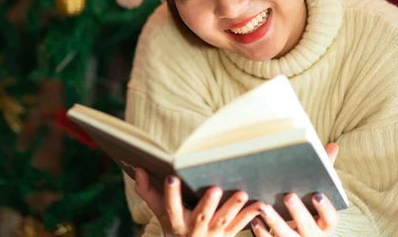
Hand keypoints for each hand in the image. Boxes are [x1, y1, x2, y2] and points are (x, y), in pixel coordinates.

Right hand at [134, 169, 260, 235]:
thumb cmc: (173, 226)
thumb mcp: (159, 211)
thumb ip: (147, 190)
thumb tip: (137, 168)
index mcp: (175, 222)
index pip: (170, 207)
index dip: (170, 194)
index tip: (171, 177)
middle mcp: (193, 230)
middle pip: (200, 216)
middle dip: (208, 204)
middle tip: (214, 189)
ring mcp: (212, 235)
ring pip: (223, 222)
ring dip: (233, 208)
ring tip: (241, 193)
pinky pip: (239, 227)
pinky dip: (250, 216)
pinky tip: (259, 205)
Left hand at [251, 142, 340, 236]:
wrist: (297, 234)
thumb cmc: (307, 208)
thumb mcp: (316, 194)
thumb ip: (324, 173)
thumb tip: (333, 145)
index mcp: (324, 223)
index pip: (330, 218)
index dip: (325, 208)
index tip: (316, 194)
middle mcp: (313, 236)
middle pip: (308, 227)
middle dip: (298, 212)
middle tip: (288, 196)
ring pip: (287, 236)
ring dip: (274, 221)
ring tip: (263, 206)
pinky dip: (262, 232)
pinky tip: (253, 220)